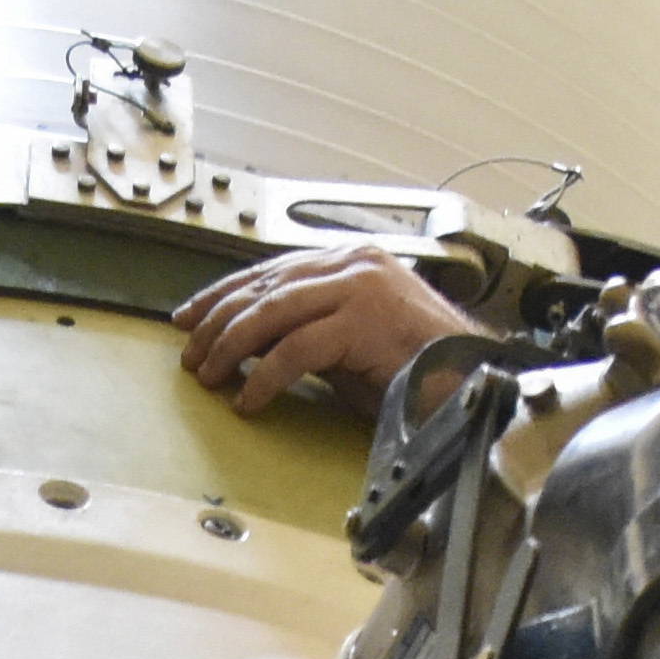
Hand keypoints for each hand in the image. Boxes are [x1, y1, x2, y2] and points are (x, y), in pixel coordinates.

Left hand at [176, 246, 478, 417]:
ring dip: (231, 346)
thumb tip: (252, 342)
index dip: (223, 294)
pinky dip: (264, 376)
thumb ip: (307, 327)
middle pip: (264, 287)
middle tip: (190, 354)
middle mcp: (353, 264)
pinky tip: (248, 398)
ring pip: (272, 311)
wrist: (470, 378)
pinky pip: (295, 349)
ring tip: (209, 375)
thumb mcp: (350, 338)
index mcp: (350, 260)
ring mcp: (359, 287)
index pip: (271, 271)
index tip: (189, 317)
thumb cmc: (416, 365)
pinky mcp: (363, 320)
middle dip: (218, 322)